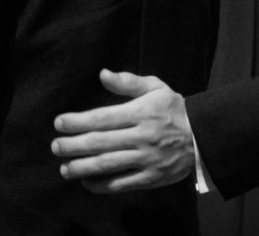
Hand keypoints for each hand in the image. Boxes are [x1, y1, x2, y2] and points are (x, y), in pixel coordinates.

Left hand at [51, 69, 193, 192]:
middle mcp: (141, 136)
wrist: (204, 136)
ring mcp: (146, 159)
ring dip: (82, 167)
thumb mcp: (156, 87)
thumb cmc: (174, 109)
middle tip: (55, 147)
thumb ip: (128, 82)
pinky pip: (122, 184)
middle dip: (74, 145)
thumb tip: (102, 74)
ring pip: (108, 165)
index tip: (59, 123)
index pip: (102, 117)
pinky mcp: (151, 178)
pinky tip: (87, 182)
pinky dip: (102, 185)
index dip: (78, 121)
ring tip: (64, 168)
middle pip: (100, 142)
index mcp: (140, 112)